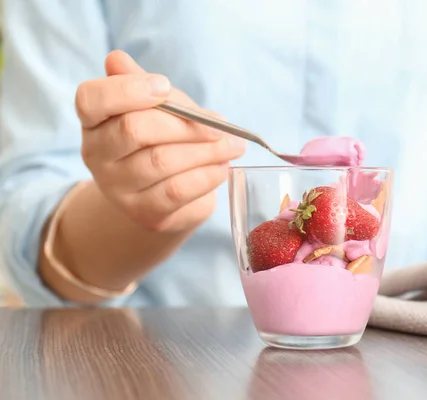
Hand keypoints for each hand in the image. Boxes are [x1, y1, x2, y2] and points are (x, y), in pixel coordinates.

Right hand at [75, 50, 245, 231]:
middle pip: (134, 129)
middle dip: (185, 125)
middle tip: (221, 127)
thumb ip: (143, 85)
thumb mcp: (157, 108)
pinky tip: (222, 168)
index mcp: (94, 120)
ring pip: (161, 161)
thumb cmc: (163, 140)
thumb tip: (117, 59)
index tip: (165, 86)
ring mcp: (117, 188)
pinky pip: (176, 190)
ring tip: (233, 147)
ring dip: (206, 151)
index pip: (91, 99)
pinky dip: (206, 176)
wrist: (165, 196)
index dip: (127, 89)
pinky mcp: (144, 213)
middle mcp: (96, 154)